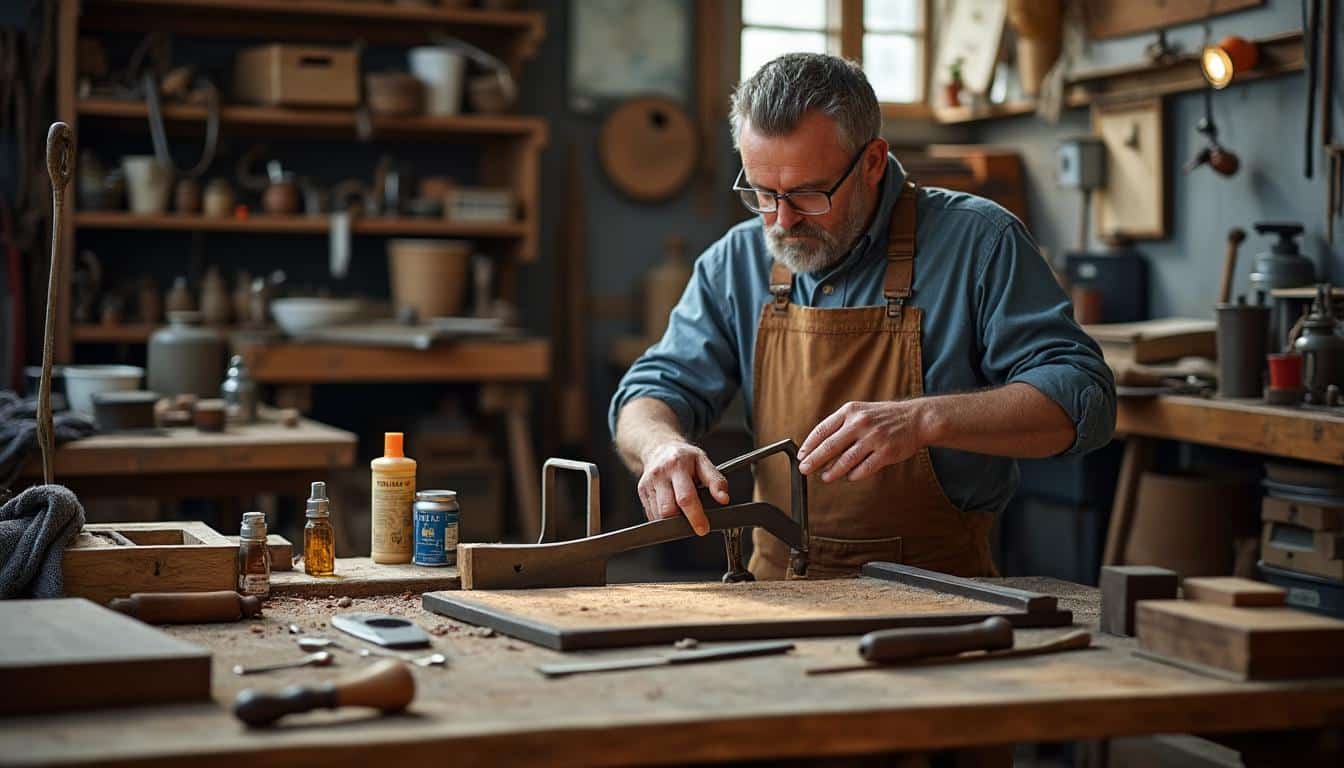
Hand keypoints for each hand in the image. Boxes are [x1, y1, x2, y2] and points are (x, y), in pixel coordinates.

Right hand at [636, 441, 729, 535]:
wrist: (659, 449)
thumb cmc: (684, 457)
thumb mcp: (704, 461)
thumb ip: (716, 480)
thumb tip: (723, 499)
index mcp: (677, 466)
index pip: (685, 497)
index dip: (695, 516)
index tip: (703, 529)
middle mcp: (659, 475)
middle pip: (668, 510)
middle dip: (682, 521)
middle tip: (695, 522)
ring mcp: (648, 484)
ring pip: (659, 516)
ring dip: (673, 520)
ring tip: (683, 509)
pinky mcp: (642, 493)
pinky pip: (653, 515)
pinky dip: (664, 517)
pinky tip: (672, 506)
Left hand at [796, 401, 928, 482]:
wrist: (916, 419)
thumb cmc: (883, 418)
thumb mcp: (860, 412)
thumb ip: (841, 426)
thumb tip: (818, 448)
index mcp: (850, 411)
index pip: (823, 429)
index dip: (809, 445)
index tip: (801, 455)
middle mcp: (860, 423)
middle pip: (830, 446)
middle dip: (814, 460)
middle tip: (805, 469)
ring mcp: (874, 438)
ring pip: (846, 460)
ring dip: (833, 471)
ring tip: (825, 477)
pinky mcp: (885, 452)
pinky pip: (864, 468)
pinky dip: (854, 475)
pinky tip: (848, 477)